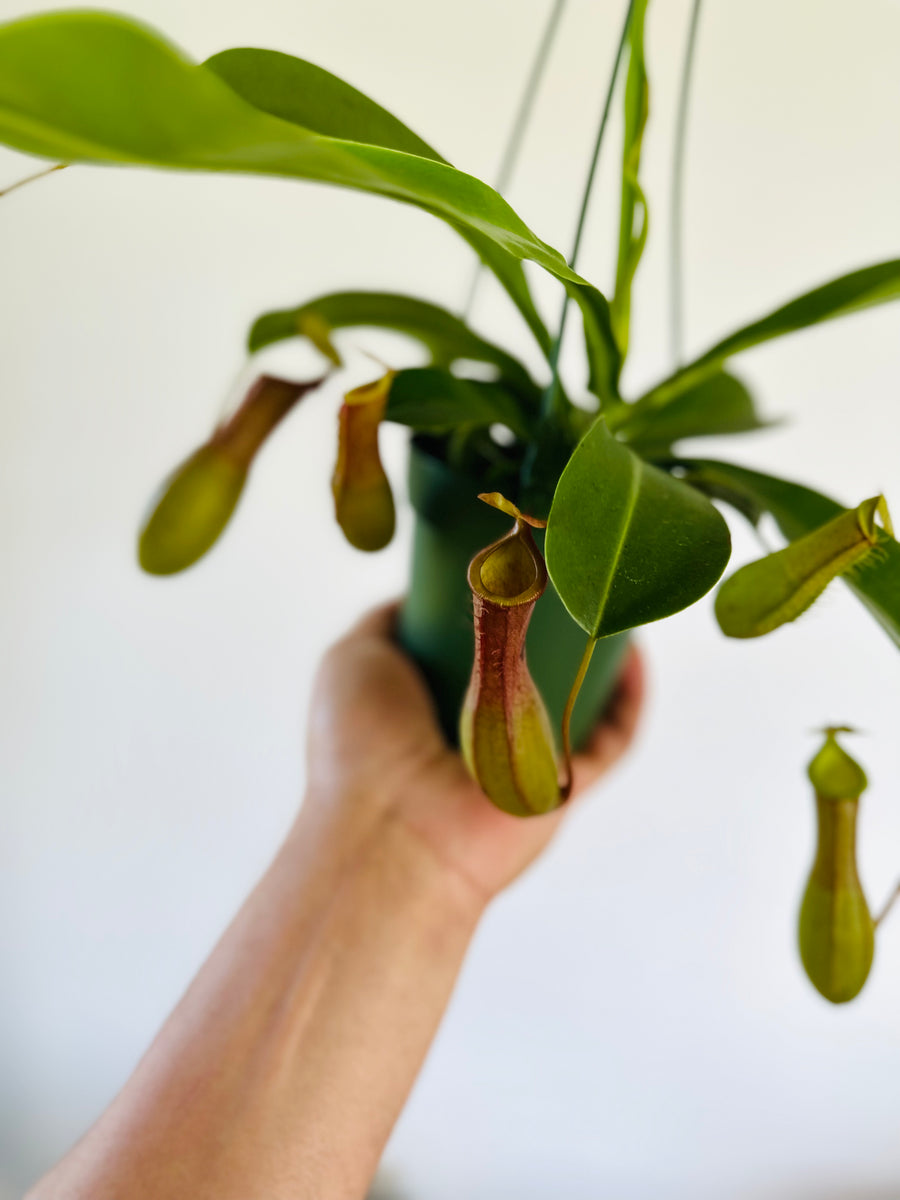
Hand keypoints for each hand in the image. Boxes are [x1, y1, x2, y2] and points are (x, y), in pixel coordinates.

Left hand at [305, 601, 644, 903]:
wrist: (388, 826)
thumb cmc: (358, 743)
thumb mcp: (354, 659)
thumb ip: (384, 624)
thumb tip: (417, 595)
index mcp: (439, 703)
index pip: (482, 648)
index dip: (502, 605)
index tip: (521, 558)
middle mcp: (487, 731)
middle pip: (537, 668)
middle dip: (559, 621)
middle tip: (576, 568)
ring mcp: (528, 759)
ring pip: (580, 699)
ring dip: (600, 655)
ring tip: (612, 596)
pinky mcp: (567, 785)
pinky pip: (614, 739)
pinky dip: (630, 697)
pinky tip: (632, 650)